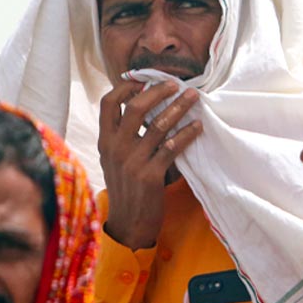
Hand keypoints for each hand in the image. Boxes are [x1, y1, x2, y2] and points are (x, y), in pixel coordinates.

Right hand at [98, 80, 202, 248]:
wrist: (128, 223)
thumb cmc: (127, 188)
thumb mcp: (115, 160)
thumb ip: (123, 136)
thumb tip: (146, 108)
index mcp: (105, 141)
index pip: (107, 104)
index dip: (124, 87)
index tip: (143, 79)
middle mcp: (115, 148)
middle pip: (134, 108)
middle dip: (157, 92)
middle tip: (175, 84)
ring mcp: (132, 161)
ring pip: (157, 125)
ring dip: (178, 108)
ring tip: (193, 97)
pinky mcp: (150, 175)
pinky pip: (172, 148)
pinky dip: (187, 134)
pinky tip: (198, 127)